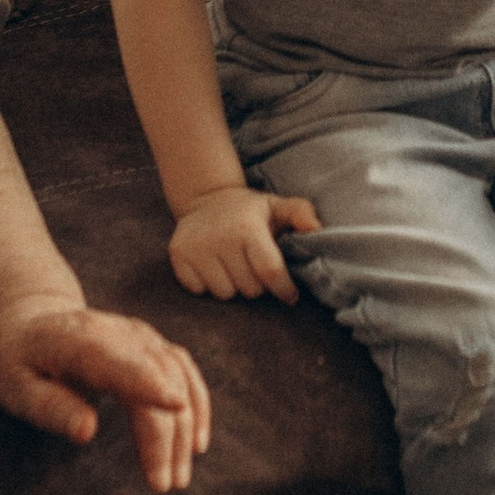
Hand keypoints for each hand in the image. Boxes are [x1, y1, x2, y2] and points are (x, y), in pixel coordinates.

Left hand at [0, 296, 213, 493]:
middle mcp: (118, 331)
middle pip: (155, 379)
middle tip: (163, 485)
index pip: (121, 361)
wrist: (30, 323)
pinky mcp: (152, 344)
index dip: (150, 382)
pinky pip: (184, 371)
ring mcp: (139, 335)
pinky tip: (197, 442)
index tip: (176, 407)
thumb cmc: (19, 362)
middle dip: (165, 433)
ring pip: (177, 377)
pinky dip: (197, 405)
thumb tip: (88, 431)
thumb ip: (50, 408)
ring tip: (178, 477)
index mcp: (79, 340)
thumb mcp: (15, 388)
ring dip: (185, 427)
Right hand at [168, 183, 318, 303]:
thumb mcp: (277, 205)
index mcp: (248, 228)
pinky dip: (208, 285)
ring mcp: (196, 248)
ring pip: (225, 294)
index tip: (290, 295)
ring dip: (233, 286)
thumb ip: (301, 213)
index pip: (270, 272)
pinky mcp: (178, 256)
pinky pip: (199, 291)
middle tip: (253, 267)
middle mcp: (220, 238)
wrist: (206, 199)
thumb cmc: (249, 210)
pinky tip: (213, 267)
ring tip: (233, 267)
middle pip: (249, 289)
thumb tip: (316, 229)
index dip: (284, 289)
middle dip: (257, 284)